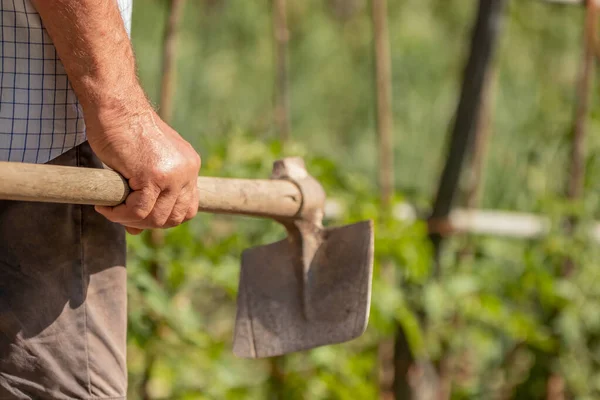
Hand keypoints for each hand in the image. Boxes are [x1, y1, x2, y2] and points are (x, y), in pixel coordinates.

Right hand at [87, 106, 200, 234]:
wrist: (115, 104)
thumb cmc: (123, 131)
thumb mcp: (142, 165)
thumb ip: (148, 195)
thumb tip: (137, 232)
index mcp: (189, 166)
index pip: (188, 208)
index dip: (165, 218)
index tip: (142, 215)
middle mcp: (187, 171)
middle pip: (176, 218)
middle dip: (148, 223)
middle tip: (123, 215)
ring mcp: (172, 174)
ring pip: (157, 218)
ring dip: (131, 221)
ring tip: (111, 210)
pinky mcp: (152, 175)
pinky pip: (138, 211)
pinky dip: (119, 215)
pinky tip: (105, 207)